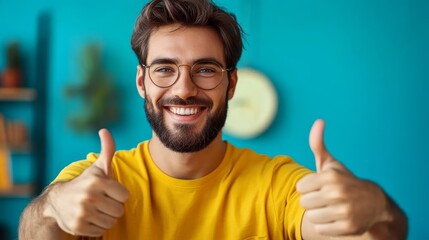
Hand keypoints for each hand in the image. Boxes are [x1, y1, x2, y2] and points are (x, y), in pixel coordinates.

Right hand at [44, 129, 128, 236]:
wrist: (56, 202)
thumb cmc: (84, 183)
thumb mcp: (97, 167)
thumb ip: (107, 150)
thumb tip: (104, 130)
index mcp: (96, 182)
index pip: (125, 196)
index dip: (119, 194)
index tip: (109, 192)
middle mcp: (89, 197)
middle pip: (119, 210)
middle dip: (113, 207)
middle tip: (103, 202)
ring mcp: (82, 213)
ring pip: (111, 222)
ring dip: (107, 217)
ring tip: (97, 210)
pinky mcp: (78, 226)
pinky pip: (101, 231)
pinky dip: (98, 226)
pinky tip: (90, 218)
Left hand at [297, 119, 388, 235]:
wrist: (374, 203)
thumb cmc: (344, 181)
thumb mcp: (330, 164)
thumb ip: (318, 144)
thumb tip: (319, 121)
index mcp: (330, 177)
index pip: (300, 187)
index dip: (308, 188)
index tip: (319, 187)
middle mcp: (337, 193)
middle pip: (304, 203)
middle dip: (312, 201)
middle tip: (325, 199)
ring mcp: (344, 211)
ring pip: (311, 217)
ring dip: (318, 214)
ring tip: (331, 208)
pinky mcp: (348, 227)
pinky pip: (321, 229)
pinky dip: (327, 226)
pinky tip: (336, 218)